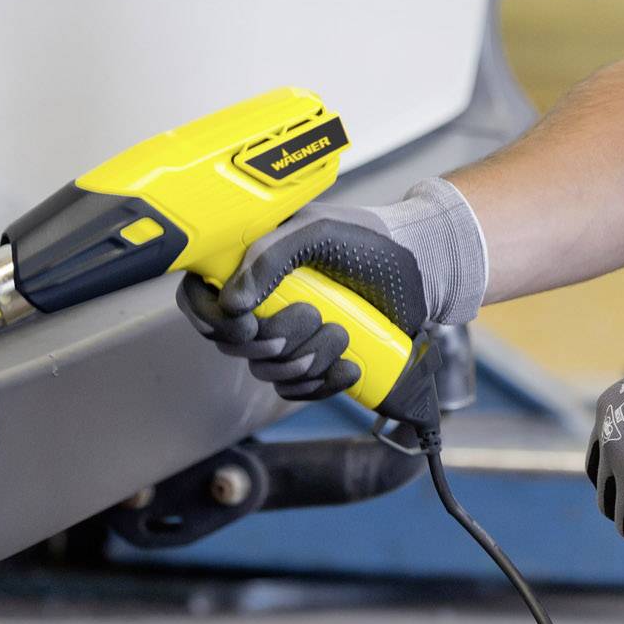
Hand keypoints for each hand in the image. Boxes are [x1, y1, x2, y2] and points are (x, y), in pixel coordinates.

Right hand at [176, 176, 486, 401]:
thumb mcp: (320, 232)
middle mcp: (262, 299)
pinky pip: (296, 390)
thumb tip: (231, 304)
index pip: (199, 295)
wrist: (424, 272)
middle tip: (315, 317)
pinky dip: (322, 385)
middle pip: (232, 343)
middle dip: (274, 340)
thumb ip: (270, 255)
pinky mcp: (313, 360)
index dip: (210, 318)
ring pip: (266, 370)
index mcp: (252, 260)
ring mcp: (287, 332)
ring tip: (344, 334)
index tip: (247, 323)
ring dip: (307, 360)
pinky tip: (350, 367)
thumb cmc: (371, 240)